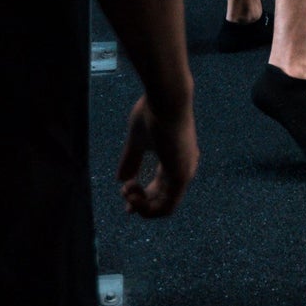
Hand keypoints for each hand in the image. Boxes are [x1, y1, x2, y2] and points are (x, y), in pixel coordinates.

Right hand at [117, 92, 198, 218]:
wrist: (167, 97)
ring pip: (163, 207)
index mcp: (174, 158)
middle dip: (139, 202)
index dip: (142, 197)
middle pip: (162, 200)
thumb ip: (131, 160)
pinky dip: (147, 209)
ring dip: (141, 206)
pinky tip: (133, 196)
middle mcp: (183, 168)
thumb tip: (121, 180)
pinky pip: (166, 207)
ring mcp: (184, 173)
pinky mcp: (182, 175)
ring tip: (127, 192)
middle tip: (124, 194)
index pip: (161, 187)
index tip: (124, 193)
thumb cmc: (153, 111)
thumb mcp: (137, 140)